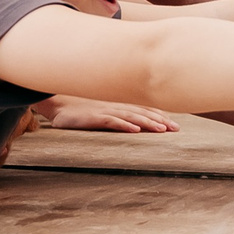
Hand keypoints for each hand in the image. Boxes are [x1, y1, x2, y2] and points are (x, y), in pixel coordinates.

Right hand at [40, 96, 178, 133]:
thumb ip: (115, 115)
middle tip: (176, 129)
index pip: (144, 109)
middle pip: (142, 112)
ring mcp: (106, 110)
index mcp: (118, 104)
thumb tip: (131, 125)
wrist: (57, 103)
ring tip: (162, 129)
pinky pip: (112, 121)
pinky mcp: (94, 117)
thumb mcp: (100, 110)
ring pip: (131, 116)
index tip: (175, 123)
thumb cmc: (78, 108)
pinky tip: (135, 131)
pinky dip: (124, 125)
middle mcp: (115, 105)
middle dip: (160, 120)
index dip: (160, 115)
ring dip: (147, 123)